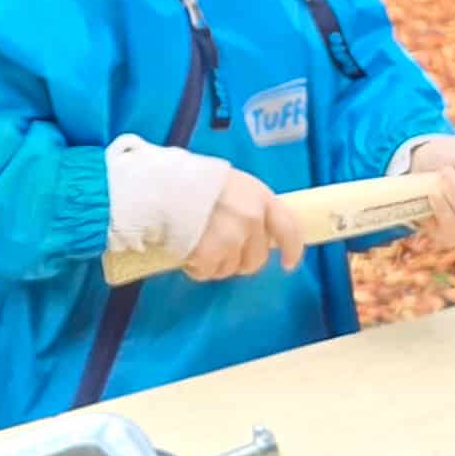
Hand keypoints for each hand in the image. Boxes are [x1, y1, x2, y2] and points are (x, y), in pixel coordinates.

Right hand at [183, 166, 305, 280]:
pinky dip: (196, 268)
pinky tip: (186, 252)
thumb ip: (249, 207)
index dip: (292, 249)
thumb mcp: (232, 184)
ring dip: (215, 264)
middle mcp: (252, 219)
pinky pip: (207, 273)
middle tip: (219, 252)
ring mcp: (232, 238)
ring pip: (231, 268)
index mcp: (260, 197)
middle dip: (240, 262)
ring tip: (196, 245)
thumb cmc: (193, 182)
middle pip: (257, 258)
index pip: (289, 229)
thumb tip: (257, 234)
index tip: (289, 263)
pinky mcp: (210, 254)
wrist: (162, 185)